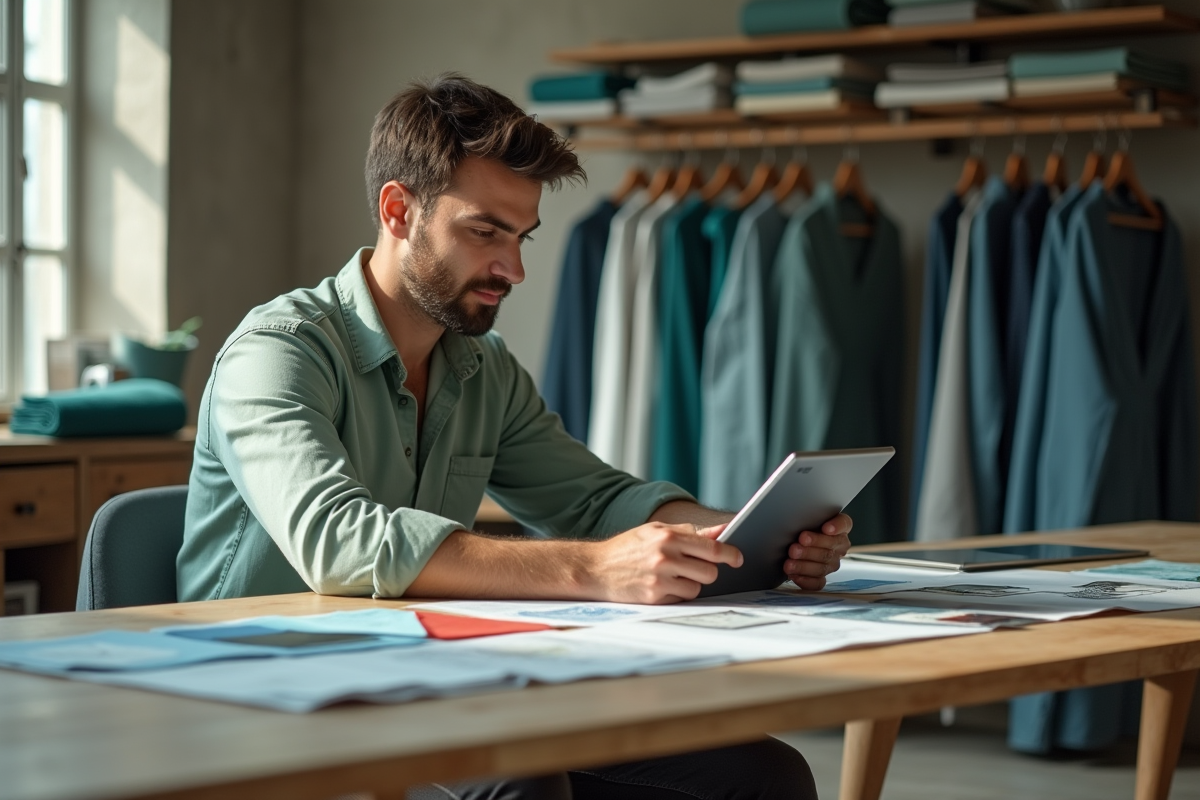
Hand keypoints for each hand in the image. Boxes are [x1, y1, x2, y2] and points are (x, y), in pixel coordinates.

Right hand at [587, 522, 742, 604]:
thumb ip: (690, 532)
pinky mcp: (654, 597)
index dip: (730, 554)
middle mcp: (665, 558)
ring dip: (691, 584)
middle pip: (710, 572)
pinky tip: (661, 586)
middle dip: (708, 571)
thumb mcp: (656, 531)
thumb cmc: (628, 548)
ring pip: (697, 588)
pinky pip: (681, 599)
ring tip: (672, 576)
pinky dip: (677, 594)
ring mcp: (660, 579)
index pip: (712, 548)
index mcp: (669, 537)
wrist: (594, 568)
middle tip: (696, 568)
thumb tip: (722, 531)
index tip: (738, 558)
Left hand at [783, 514, 851, 590]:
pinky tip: (794, 576)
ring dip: (804, 565)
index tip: (826, 528)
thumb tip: (795, 515)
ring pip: (822, 567)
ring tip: (789, 563)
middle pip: (830, 548)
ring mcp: (832, 563)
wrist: (794, 542)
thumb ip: (808, 517)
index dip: (836, 526)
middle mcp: (839, 546)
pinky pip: (818, 583)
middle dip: (811, 548)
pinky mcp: (822, 577)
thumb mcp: (806, 518)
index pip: (844, 524)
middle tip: (796, 546)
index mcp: (840, 527)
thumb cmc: (802, 526)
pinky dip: (805, 580)